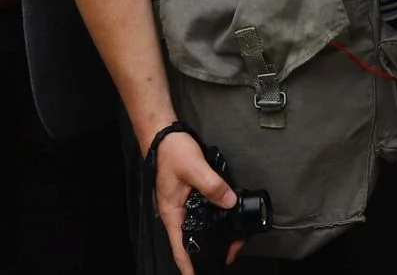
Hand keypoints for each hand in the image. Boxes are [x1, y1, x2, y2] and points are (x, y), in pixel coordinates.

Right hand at [149, 127, 239, 274]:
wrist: (165, 134)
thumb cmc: (172, 152)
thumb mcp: (194, 169)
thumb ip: (212, 186)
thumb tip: (229, 202)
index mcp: (172, 213)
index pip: (179, 247)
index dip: (188, 266)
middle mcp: (177, 213)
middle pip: (191, 240)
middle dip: (208, 251)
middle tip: (228, 256)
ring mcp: (182, 205)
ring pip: (198, 226)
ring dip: (213, 235)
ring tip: (232, 242)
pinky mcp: (189, 196)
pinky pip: (202, 213)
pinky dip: (214, 219)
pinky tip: (225, 219)